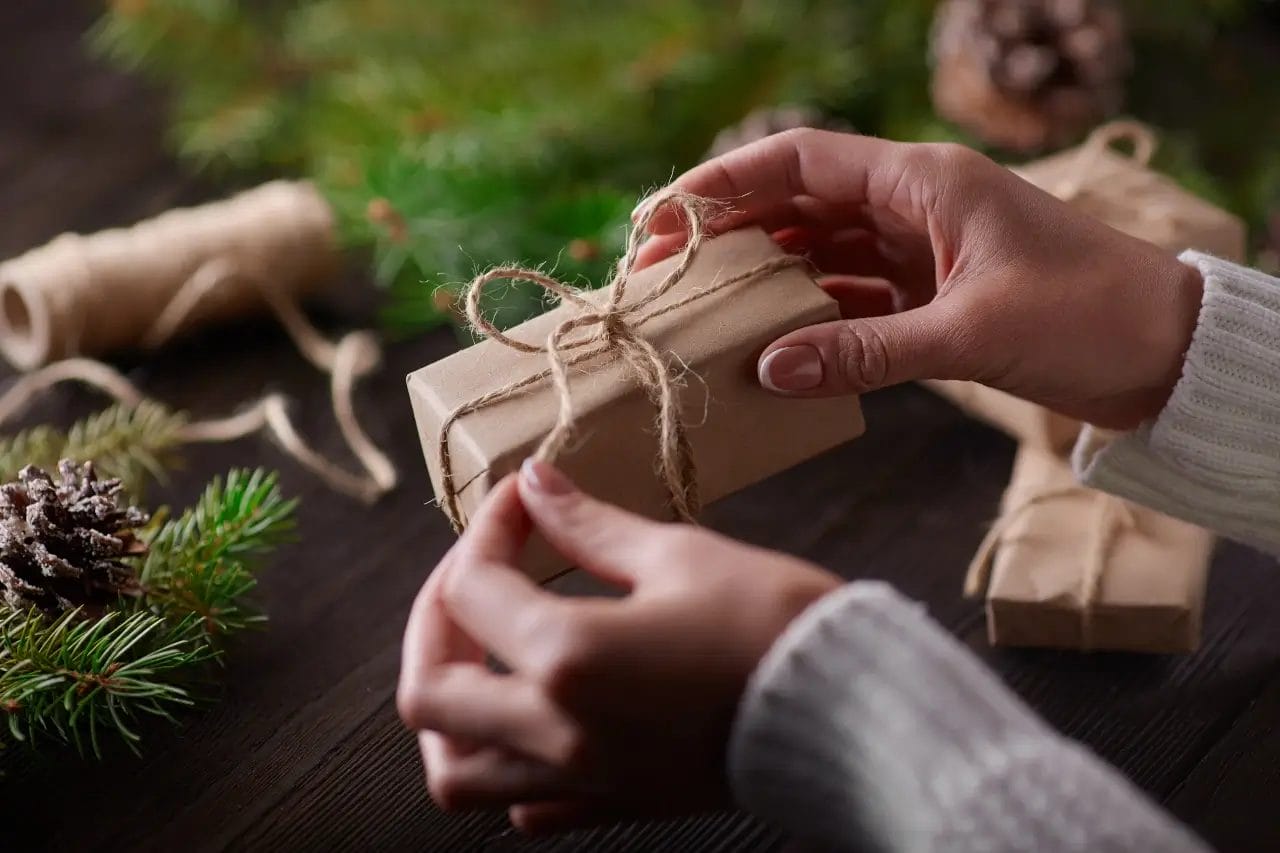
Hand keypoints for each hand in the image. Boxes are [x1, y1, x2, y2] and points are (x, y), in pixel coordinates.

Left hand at [397, 461, 839, 833]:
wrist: (852, 712)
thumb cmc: (775, 625)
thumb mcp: (680, 555)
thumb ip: (590, 524)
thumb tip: (534, 486)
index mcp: (567, 656)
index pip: (473, 586)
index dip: (489, 528)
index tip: (524, 498)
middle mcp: (557, 730)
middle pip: (428, 693)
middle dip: (434, 620)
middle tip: (473, 576)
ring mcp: (582, 778)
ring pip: (456, 771)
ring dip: (448, 710)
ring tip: (480, 657)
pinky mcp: (616, 803)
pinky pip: (524, 807)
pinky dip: (504, 764)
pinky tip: (533, 717)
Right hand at [635, 129, 1203, 428]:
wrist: (1167, 353)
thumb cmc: (1088, 318)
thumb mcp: (971, 335)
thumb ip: (865, 352)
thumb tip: (768, 371)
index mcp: (923, 181)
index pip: (800, 161)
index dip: (724, 184)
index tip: (663, 217)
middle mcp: (915, 204)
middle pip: (799, 204)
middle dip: (730, 234)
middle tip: (662, 271)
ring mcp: (922, 248)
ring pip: (821, 251)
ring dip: (766, 278)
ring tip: (703, 310)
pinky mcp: (934, 293)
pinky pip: (853, 295)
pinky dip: (812, 316)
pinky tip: (773, 342)